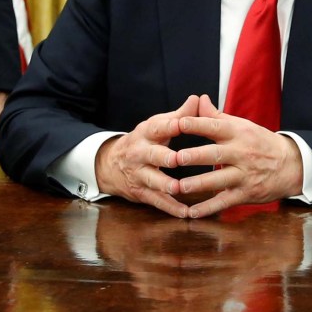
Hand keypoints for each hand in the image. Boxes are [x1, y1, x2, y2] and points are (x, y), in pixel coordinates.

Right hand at [94, 95, 201, 217]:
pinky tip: (185, 212)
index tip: (183, 124)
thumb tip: (200, 98)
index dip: (170, 125)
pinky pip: (157, 201)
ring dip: (165, 185)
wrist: (111, 164)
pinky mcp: (141, 192)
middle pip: (152, 155)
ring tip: (179, 188)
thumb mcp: (157, 125)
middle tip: (177, 159)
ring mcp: (139, 174)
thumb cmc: (144, 141)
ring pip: (152, 180)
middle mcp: (140, 153)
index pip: (158, 128)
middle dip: (164, 157)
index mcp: (146, 133)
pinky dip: (170, 208)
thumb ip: (181, 115)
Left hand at [176, 95, 302, 217]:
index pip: (215, 127)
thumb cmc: (259, 142)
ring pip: (218, 180)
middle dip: (195, 156)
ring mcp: (243, 175)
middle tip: (175, 158)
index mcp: (238, 133)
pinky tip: (191, 212)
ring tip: (178, 187)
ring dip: (197, 184)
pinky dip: (207, 208)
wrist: (293, 165)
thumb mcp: (241, 126)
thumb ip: (216, 116)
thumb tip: (198, 99)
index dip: (196, 124)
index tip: (177, 123)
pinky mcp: (245, 194)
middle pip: (215, 155)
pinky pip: (224, 202)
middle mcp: (241, 153)